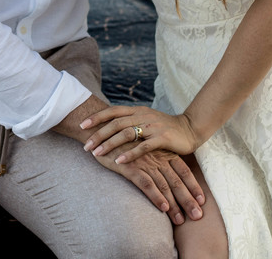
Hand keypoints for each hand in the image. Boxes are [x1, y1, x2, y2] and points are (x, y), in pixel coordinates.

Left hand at [81, 105, 200, 163]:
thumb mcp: (146, 119)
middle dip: (98, 134)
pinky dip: (129, 154)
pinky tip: (118, 161)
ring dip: (109, 144)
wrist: (190, 129)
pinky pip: (142, 146)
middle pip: (116, 123)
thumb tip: (108, 124)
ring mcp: (152, 126)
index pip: (113, 111)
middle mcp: (143, 115)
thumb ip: (130, 120)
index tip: (82, 125)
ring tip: (96, 154)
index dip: (97, 117)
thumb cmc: (164, 126)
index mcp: (137, 110)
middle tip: (86, 146)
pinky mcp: (162, 138)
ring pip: (126, 134)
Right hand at [89, 142, 204, 224]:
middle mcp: (157, 158)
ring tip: (181, 220)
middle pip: (177, 181)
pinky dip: (156, 197)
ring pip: (164, 185)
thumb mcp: (146, 148)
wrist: (103, 129)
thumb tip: (168, 174)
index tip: (203, 201)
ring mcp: (145, 162)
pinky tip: (163, 209)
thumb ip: (158, 159)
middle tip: (198, 216)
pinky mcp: (131, 167)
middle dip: (188, 199)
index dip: (193, 185)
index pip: (184, 170)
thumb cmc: (125, 142)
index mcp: (163, 152)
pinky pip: (147, 184)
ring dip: (174, 204)